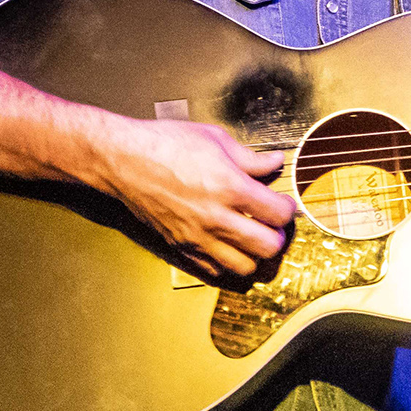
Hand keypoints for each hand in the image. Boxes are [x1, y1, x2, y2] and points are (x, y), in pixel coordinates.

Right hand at [94, 117, 297, 278]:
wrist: (122, 160)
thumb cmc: (163, 144)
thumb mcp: (214, 139)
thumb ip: (250, 158)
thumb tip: (273, 163)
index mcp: (229, 186)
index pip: (278, 214)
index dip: (288, 208)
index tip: (284, 203)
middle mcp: (215, 217)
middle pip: (268, 247)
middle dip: (278, 236)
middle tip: (273, 224)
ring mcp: (197, 236)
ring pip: (243, 267)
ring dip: (255, 254)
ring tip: (253, 237)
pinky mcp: (181, 247)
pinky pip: (213, 270)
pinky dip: (227, 263)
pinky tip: (227, 245)